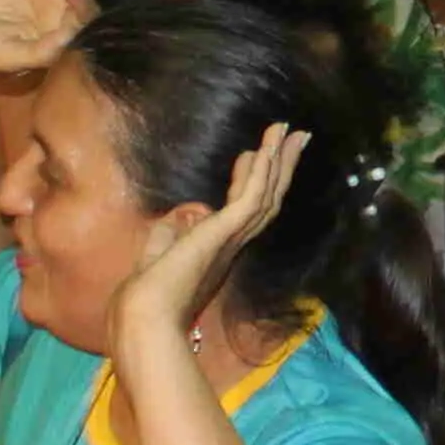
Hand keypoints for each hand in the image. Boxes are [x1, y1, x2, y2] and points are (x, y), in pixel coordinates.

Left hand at [125, 123, 306, 338]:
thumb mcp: (160, 249)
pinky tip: (264, 149)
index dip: (258, 178)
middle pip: (268, 196)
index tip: (261, 152)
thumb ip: (172, 229)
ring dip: (277, 160)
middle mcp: (235, 241)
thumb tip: (181, 213)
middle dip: (283, 165)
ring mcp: (233, 237)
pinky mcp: (225, 232)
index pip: (248, 207)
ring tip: (289, 132)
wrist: (147, 313)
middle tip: (298, 136)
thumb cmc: (148, 291)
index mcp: (222, 247)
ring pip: (265, 193)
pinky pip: (250, 197)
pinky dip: (259, 172)